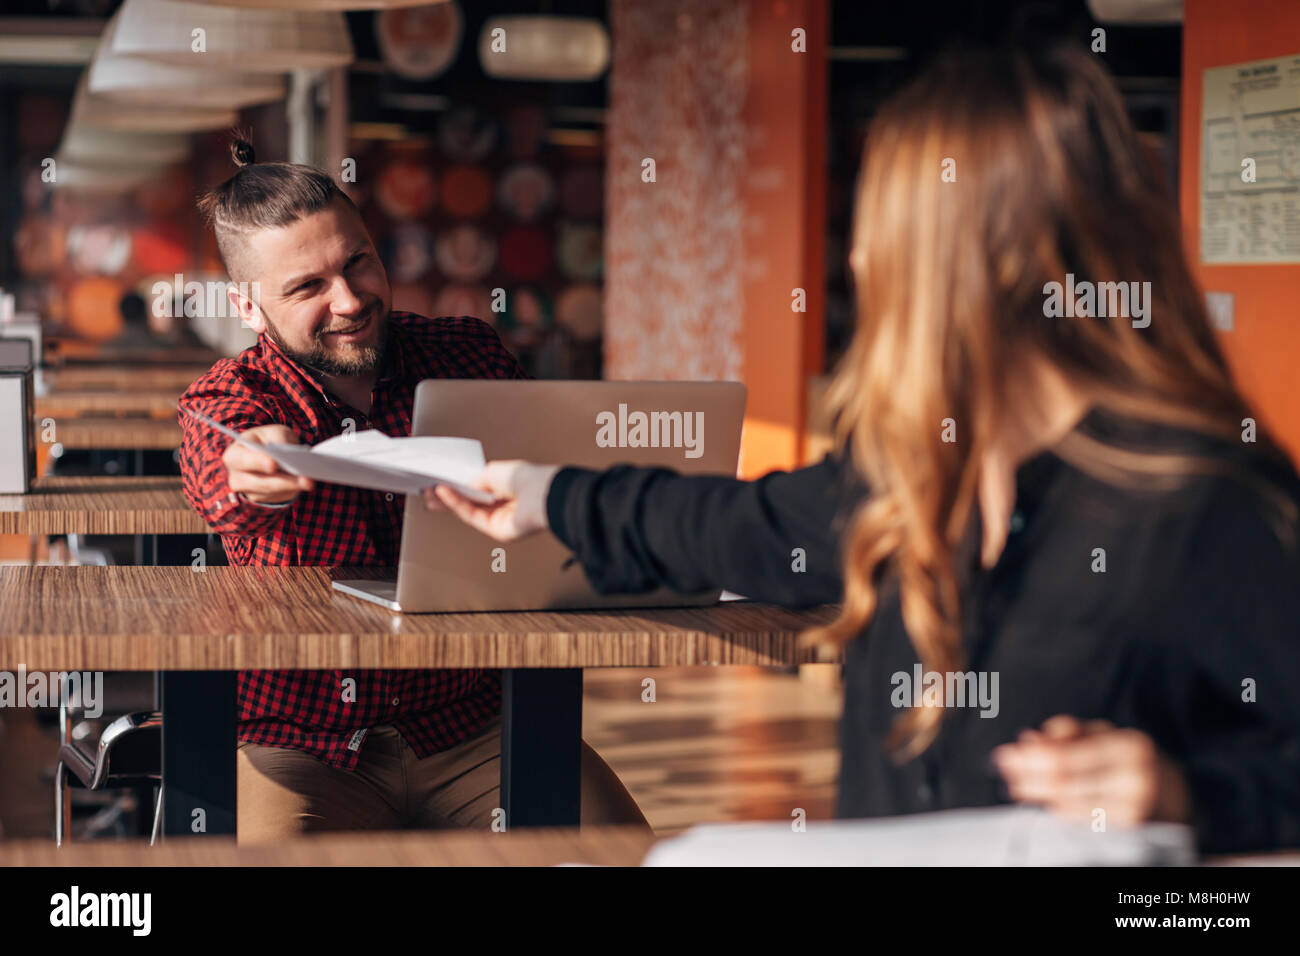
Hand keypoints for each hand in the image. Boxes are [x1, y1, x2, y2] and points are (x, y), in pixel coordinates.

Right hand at [222, 424, 313, 504]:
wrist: (269, 453)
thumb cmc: (269, 440)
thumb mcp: (274, 432)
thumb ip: (278, 439)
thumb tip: (287, 453)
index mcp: (234, 455)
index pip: (243, 460)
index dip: (257, 462)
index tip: (273, 464)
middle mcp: (237, 477)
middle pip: (260, 482)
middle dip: (284, 481)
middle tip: (304, 479)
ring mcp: (249, 491)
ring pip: (272, 492)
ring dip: (292, 487)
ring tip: (309, 482)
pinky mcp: (263, 500)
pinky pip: (279, 497)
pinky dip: (293, 490)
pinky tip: (306, 484)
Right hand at [423, 460, 559, 541]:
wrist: (542, 494)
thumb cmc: (528, 478)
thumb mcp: (494, 471)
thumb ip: (476, 479)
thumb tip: (464, 486)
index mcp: (507, 488)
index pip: (478, 488)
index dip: (459, 486)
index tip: (441, 481)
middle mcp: (504, 504)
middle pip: (470, 502)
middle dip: (449, 496)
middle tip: (428, 489)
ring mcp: (500, 519)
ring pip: (468, 510)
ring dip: (448, 500)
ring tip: (430, 491)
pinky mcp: (496, 531)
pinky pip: (471, 516)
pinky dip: (456, 504)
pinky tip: (444, 494)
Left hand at [993, 715, 1190, 826]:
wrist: (1176, 793)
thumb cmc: (1129, 757)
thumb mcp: (1105, 733)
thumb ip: (1068, 733)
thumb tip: (1027, 740)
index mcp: (1129, 746)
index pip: (1066, 756)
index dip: (1030, 757)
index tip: (1005, 754)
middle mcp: (1135, 779)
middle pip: (1064, 782)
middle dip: (1027, 776)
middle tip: (1003, 769)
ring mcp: (1134, 810)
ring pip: (1069, 804)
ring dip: (1037, 794)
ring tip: (1017, 785)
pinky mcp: (1129, 832)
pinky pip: (1082, 821)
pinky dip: (1058, 809)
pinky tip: (1046, 801)